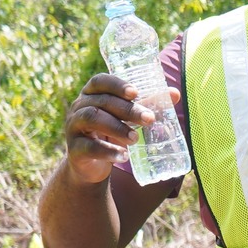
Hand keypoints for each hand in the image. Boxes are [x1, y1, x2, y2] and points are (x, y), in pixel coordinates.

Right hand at [60, 74, 178, 186]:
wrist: (90, 165)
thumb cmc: (110, 133)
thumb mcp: (126, 119)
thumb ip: (147, 104)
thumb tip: (175, 94)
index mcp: (91, 95)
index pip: (99, 81)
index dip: (117, 84)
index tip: (135, 92)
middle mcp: (79, 108)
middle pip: (102, 102)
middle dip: (127, 110)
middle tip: (149, 119)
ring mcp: (73, 128)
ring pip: (92, 119)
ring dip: (117, 128)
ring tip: (135, 138)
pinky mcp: (74, 150)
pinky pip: (88, 147)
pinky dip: (108, 151)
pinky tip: (123, 156)